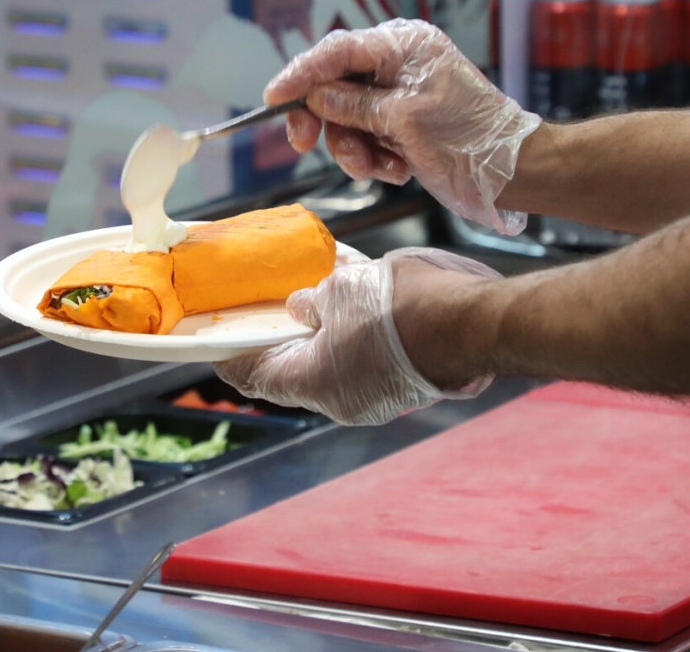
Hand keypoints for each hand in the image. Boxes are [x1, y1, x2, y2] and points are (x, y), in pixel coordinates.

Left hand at [214, 248, 500, 424]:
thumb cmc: (397, 309)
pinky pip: (366, 355)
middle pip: (296, 369)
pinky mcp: (403, 381)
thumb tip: (303, 307)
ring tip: (316, 292)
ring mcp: (374, 394)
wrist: (471, 323)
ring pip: (335, 359)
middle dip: (284, 338)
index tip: (218, 346)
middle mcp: (340, 398)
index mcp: (312, 382)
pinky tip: (355, 297)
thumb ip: (315, 302)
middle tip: (271, 312)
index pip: (256, 376)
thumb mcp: (342, 291)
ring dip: (324, 329)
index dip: (232, 358)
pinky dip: (354, 330)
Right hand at [266, 19, 540, 234]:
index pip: (337, 51)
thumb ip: (354, 104)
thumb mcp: (403, 118)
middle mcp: (398, 65)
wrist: (511, 173)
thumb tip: (316, 95)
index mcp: (402, 46)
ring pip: (347, 120)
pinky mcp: (403, 126)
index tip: (273, 98)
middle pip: (335, 87)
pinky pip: (368, 140)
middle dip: (326, 122)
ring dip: (355, 150)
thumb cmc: (468, 138)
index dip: (301, 73)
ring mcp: (400, 97)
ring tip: (380, 168)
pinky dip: (376, 159)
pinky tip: (399, 170)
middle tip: (306, 145)